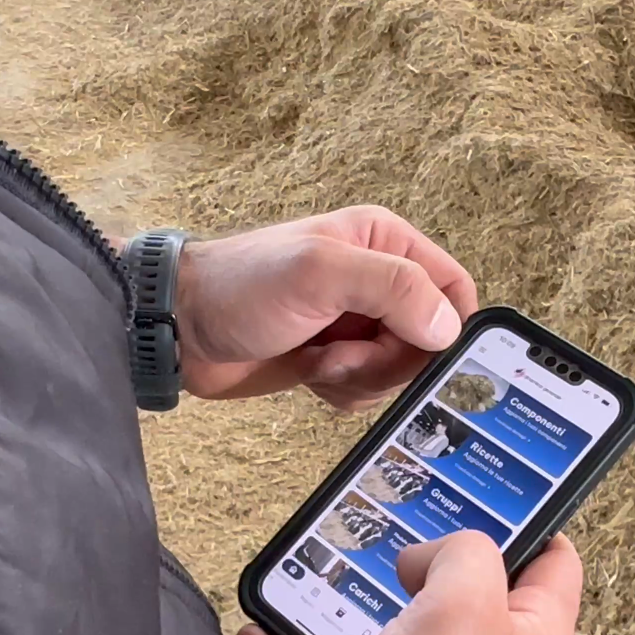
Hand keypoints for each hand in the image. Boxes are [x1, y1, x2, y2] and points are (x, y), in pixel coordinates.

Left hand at [173, 206, 477, 410]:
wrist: (181, 328)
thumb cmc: (241, 286)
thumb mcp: (320, 273)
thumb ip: (392, 288)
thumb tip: (447, 328)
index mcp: (384, 242)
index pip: (453, 287)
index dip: (445, 326)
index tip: (416, 350)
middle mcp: (376, 280)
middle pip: (430, 339)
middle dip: (392, 360)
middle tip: (345, 355)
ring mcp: (356, 323)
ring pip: (400, 371)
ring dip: (364, 378)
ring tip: (320, 361)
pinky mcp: (336, 359)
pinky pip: (369, 390)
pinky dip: (344, 392)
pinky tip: (310, 373)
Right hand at [236, 533, 583, 634]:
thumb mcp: (461, 606)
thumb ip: (459, 553)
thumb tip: (432, 554)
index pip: (552, 555)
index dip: (524, 512)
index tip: (485, 484)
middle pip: (461, 593)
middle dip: (415, 560)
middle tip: (382, 532)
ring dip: (346, 611)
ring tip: (309, 586)